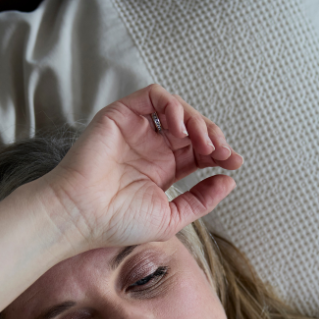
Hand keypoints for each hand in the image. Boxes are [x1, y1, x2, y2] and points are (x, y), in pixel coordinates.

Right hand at [36, 83, 243, 250]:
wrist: (84, 215)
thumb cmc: (118, 222)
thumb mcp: (172, 217)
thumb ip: (202, 200)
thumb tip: (229, 180)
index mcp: (163, 169)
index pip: (199, 150)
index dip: (220, 152)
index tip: (234, 163)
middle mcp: (151, 146)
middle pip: (193, 128)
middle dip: (214, 136)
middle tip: (222, 152)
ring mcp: (137, 129)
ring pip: (178, 109)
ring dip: (198, 120)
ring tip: (204, 142)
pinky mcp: (122, 114)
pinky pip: (154, 96)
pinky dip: (173, 106)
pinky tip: (179, 129)